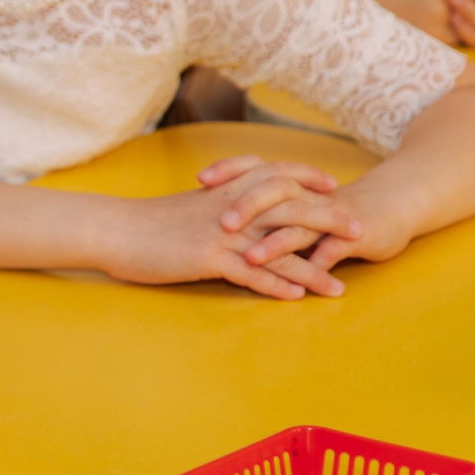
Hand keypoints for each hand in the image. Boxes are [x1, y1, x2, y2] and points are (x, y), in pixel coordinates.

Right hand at [99, 156, 364, 299]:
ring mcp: (222, 234)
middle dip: (329, 222)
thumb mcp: (188, 204)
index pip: (277, 176)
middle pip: (291, 210)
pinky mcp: (208, 257)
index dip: (308, 179)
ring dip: (312, 269)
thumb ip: (218, 202)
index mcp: (226, 192)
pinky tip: (296, 297)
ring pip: (279, 248)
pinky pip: (251, 272)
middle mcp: (231, 209)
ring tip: (338, 288)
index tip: (334, 187)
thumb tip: (237, 208)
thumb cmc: (148, 221)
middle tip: (360, 232)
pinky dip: (276, 285)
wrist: (114, 229)